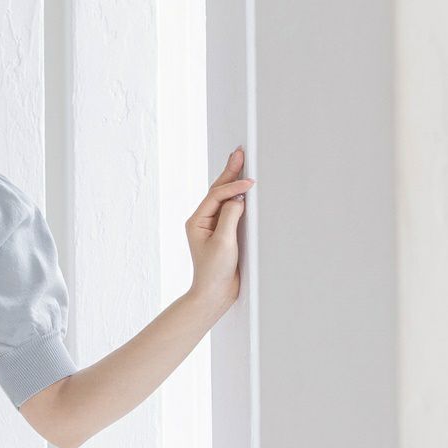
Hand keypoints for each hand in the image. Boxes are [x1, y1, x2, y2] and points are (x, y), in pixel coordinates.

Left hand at [186, 147, 252, 317]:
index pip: (217, 196)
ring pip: (223, 197)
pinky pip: (230, 208)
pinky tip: (244, 188)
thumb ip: (230, 216)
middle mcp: (202, 220)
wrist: (213, 295)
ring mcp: (212, 226)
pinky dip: (238, 196)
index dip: (234, 186)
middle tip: (240, 153)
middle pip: (217, 190)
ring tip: (240, 161)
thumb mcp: (223, 242)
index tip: (251, 183)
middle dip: (230, 172)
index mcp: (197, 221)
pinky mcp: (222, 232)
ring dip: (233, 180)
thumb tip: (238, 197)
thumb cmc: (214, 272)